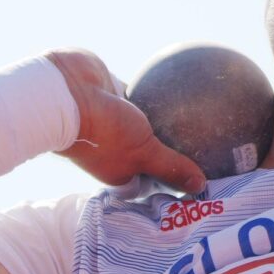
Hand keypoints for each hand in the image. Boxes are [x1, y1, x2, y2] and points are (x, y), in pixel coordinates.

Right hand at [43, 49, 207, 195]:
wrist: (64, 92)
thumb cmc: (104, 131)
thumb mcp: (144, 153)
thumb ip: (171, 168)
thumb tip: (201, 188)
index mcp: (120, 172)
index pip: (153, 182)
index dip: (173, 182)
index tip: (200, 178)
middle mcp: (117, 150)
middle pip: (152, 153)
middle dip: (176, 151)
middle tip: (210, 147)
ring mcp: (115, 122)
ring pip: (149, 123)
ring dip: (169, 121)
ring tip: (205, 115)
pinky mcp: (115, 95)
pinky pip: (142, 94)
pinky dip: (158, 92)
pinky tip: (187, 85)